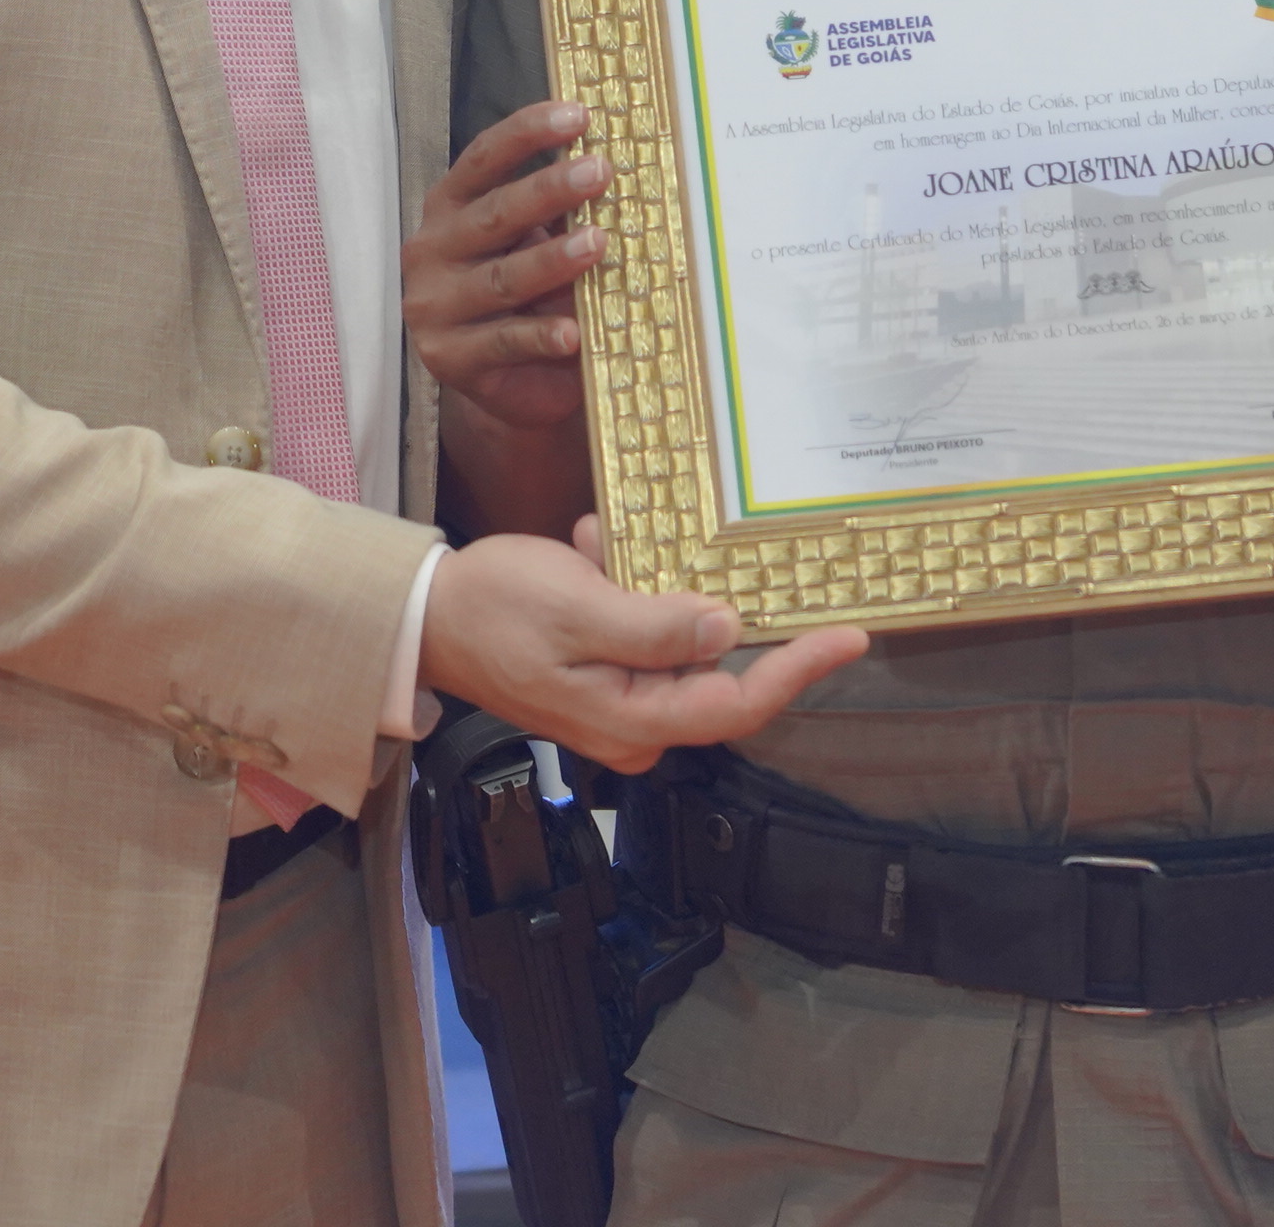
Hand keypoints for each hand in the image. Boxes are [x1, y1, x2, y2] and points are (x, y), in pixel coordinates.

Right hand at [406, 101, 605, 435]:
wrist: (506, 382)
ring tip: (597, 243)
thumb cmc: (527, 297)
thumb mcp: (535, 245)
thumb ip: (558, 212)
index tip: (578, 114)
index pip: (482, 160)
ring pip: (500, 279)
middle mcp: (432, 251)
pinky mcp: (449, 358)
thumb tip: (616, 167)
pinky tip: (573, 332)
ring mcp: (435, 307)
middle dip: (548, 190)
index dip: (527, 133)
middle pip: (494, 215)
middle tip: (599, 171)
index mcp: (450, 208)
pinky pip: (502, 342)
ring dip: (551, 260)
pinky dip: (540, 335)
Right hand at [418, 521, 868, 772]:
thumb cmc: (494, 610)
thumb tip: (727, 630)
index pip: (739, 702)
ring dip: (661, 590)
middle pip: (719, 678)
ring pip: (681, 646)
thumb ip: (655, 627)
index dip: (799, 670)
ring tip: (606, 551)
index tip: (849, 636)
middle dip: (722, 612)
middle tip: (734, 558)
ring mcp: (617, 702)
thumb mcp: (579, 609)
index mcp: (633, 718)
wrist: (424, 617)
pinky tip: (590, 554)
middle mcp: (634, 723)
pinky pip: (644, 631)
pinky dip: (630, 587)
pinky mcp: (602, 676)